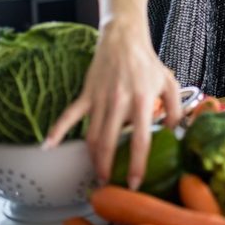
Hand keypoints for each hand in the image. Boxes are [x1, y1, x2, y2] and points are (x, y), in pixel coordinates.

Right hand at [43, 19, 181, 188]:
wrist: (124, 39)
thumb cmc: (147, 63)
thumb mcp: (170, 84)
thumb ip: (177, 110)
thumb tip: (175, 134)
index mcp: (142, 101)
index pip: (140, 140)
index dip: (136, 164)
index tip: (134, 183)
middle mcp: (119, 102)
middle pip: (109, 143)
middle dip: (107, 168)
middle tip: (109, 185)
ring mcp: (100, 98)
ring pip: (91, 135)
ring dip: (92, 158)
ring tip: (97, 172)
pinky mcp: (86, 94)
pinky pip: (69, 115)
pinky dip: (57, 130)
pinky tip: (47, 146)